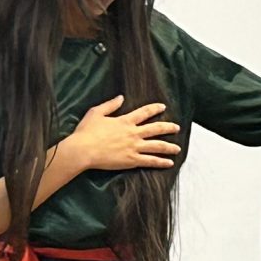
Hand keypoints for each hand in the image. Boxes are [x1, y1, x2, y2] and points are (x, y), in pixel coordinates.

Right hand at [65, 95, 180, 171]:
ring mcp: (134, 147)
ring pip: (157, 146)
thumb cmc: (86, 132)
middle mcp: (133, 133)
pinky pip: (150, 161)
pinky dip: (161, 162)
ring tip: (177, 149)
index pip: (144, 112)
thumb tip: (121, 97)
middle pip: (156, 129)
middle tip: (177, 128)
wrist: (83, 150)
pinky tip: (170, 163)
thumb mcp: (95, 113)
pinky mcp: (132, 160)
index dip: (155, 109)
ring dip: (169, 147)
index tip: (163, 107)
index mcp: (125, 121)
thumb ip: (110, 105)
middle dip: (169, 128)